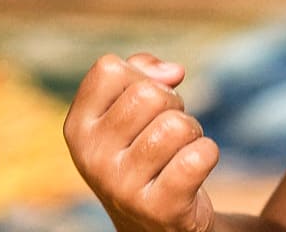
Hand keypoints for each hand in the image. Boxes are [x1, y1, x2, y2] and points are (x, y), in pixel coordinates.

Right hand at [63, 53, 219, 231]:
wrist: (152, 220)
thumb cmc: (143, 148)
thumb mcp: (128, 107)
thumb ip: (143, 72)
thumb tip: (173, 72)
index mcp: (77, 127)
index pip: (109, 69)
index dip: (141, 76)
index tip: (145, 102)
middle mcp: (91, 158)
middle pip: (150, 95)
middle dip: (173, 105)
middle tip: (168, 130)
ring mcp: (121, 186)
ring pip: (177, 125)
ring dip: (191, 132)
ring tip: (178, 152)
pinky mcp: (157, 208)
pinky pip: (198, 158)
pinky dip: (207, 154)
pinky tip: (193, 170)